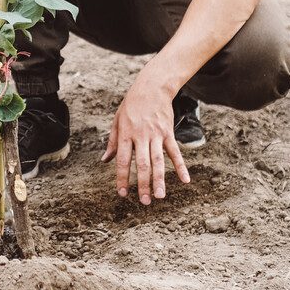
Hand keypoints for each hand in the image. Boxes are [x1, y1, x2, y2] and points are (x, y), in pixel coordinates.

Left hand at [100, 75, 190, 203]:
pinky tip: (185, 180)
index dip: (122, 178)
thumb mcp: (117, 121)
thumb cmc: (131, 106)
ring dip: (160, 180)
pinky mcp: (169, 133)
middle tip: (145, 202)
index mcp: (126, 134)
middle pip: (142, 164)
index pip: (122, 160)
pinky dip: (181, 166)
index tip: (122, 193)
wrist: (151, 88)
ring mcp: (156, 135)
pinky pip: (175, 152)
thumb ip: (112, 142)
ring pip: (159, 161)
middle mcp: (141, 136)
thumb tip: (105, 160)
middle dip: (143, 184)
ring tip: (160, 196)